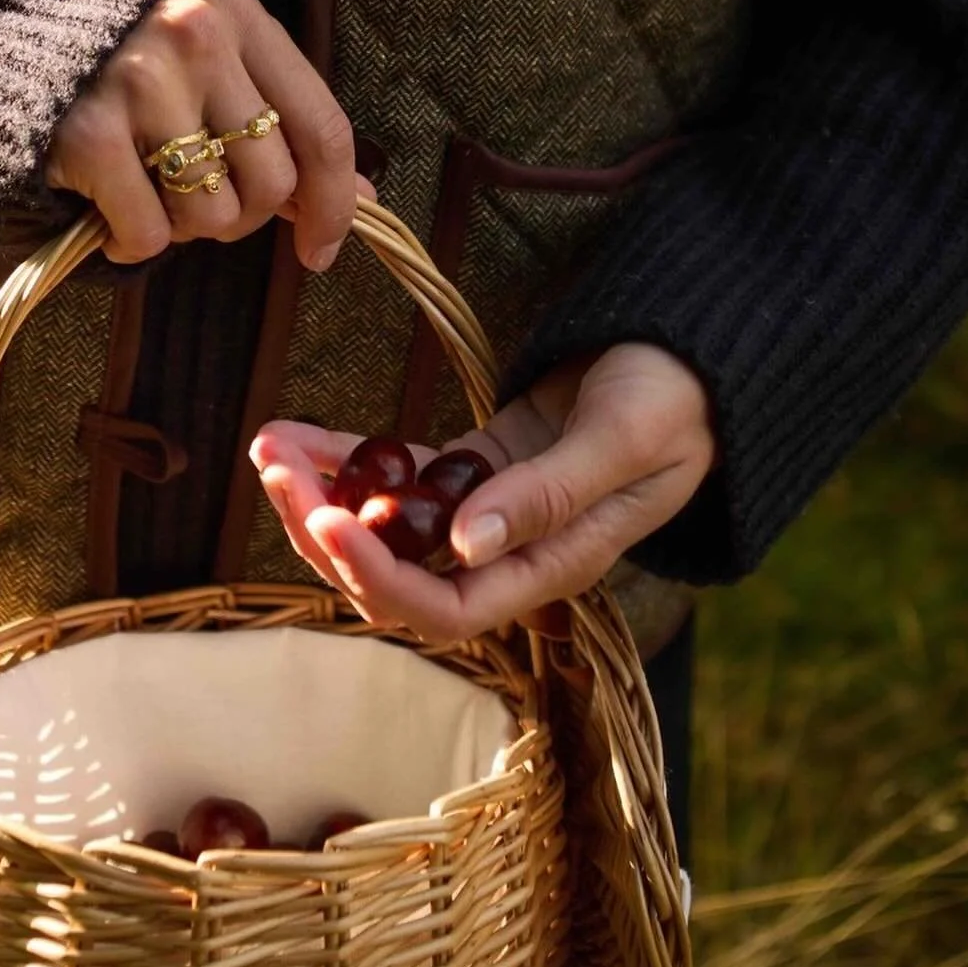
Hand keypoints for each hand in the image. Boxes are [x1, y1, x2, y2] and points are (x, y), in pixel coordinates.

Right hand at [46, 0, 359, 266]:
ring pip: (212, 217)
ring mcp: (138, 83)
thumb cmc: (129, 74)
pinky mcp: (86, 133)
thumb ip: (284, 129)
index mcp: (239, 17)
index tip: (320, 252)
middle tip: (194, 197)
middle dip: (240, 215)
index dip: (333, 205)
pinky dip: (132, 243)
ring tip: (146, 189)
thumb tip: (363, 200)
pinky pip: (148, 235)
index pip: (321, 127)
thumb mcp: (215, 75)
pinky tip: (110, 211)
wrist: (3, 55)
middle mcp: (194, 39)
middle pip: (270, 184)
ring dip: (182, 228)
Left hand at [250, 344, 717, 640]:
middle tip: (277, 472)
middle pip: (399, 576)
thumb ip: (548, 497)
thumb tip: (467, 547)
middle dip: (328, 532)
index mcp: (552, 564)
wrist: (698, 358)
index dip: (381, 577)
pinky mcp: (475, 469)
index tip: (330, 522)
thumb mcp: (623, 442)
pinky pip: (399, 477)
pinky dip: (346, 456)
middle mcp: (510, 553)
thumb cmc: (678, 401)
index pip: (449, 607)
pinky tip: (300, 433)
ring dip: (321, 495)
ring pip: (387, 528)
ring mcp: (487, 512)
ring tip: (269, 448)